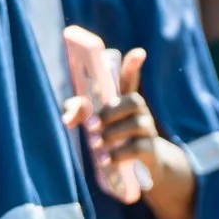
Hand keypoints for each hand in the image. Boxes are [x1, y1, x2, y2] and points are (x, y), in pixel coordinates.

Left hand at [62, 48, 158, 202]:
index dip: (133, 66)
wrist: (137, 166)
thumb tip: (68, 117)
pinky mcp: (150, 149)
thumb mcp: (92, 123)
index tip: (138, 52)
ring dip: (112, 134)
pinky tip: (105, 159)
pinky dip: (119, 154)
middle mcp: (139, 111)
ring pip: (137, 124)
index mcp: (123, 100)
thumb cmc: (110, 137)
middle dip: (111, 112)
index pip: (130, 79)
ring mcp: (147, 129)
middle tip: (91, 126)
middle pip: (134, 100)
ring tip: (95, 144)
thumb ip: (77, 113)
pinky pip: (138, 148)